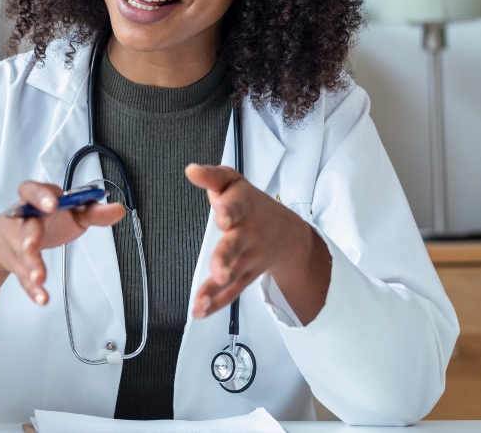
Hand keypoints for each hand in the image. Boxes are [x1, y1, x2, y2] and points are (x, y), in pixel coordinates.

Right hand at [0, 181, 124, 305]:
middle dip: (29, 237)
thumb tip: (117, 210)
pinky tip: (41, 296)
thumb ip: (94, 211)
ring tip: (40, 278)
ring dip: (31, 266)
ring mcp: (17, 243)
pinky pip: (23, 277)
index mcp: (37, 201)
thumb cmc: (45, 220)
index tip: (52, 204)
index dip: (41, 196)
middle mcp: (23, 220)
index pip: (32, 191)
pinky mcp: (18, 265)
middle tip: (32, 245)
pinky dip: (33, 289)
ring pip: (22, 255)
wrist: (11, 237)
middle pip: (24, 227)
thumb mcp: (71, 212)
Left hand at [185, 164, 330, 323]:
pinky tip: (201, 310)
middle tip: (219, 271)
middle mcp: (247, 235)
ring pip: (232, 275)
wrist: (289, 235)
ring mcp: (247, 258)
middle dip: (225, 259)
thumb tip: (191, 170)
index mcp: (242, 208)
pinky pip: (231, 292)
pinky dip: (217, 303)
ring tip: (200, 301)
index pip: (236, 207)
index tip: (222, 218)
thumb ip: (212, 176)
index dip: (228, 212)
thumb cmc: (253, 205)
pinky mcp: (245, 276)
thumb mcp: (233, 182)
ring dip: (216, 289)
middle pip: (234, 247)